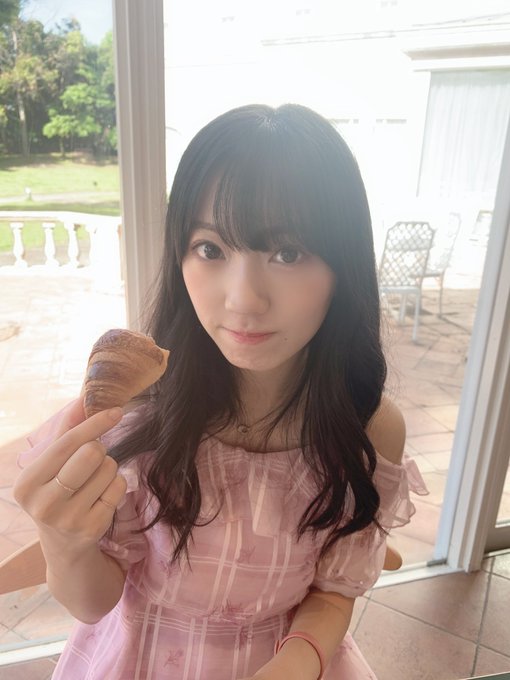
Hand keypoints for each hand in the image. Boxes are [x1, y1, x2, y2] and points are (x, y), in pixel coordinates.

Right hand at [13, 399, 126, 563]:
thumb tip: (83, 398)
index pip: (67, 443)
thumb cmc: (57, 491)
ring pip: (109, 468)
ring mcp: (69, 519)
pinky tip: (101, 497)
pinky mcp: (92, 528)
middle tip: (91, 460)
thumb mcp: (52, 465)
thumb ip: (66, 430)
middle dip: (99, 450)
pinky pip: (119, 487)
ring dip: (108, 468)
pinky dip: (116, 485)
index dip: (94, 423)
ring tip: (93, 482)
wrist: (63, 545)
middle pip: (92, 453)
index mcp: (27, 483)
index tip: (116, 411)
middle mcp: (44, 504)